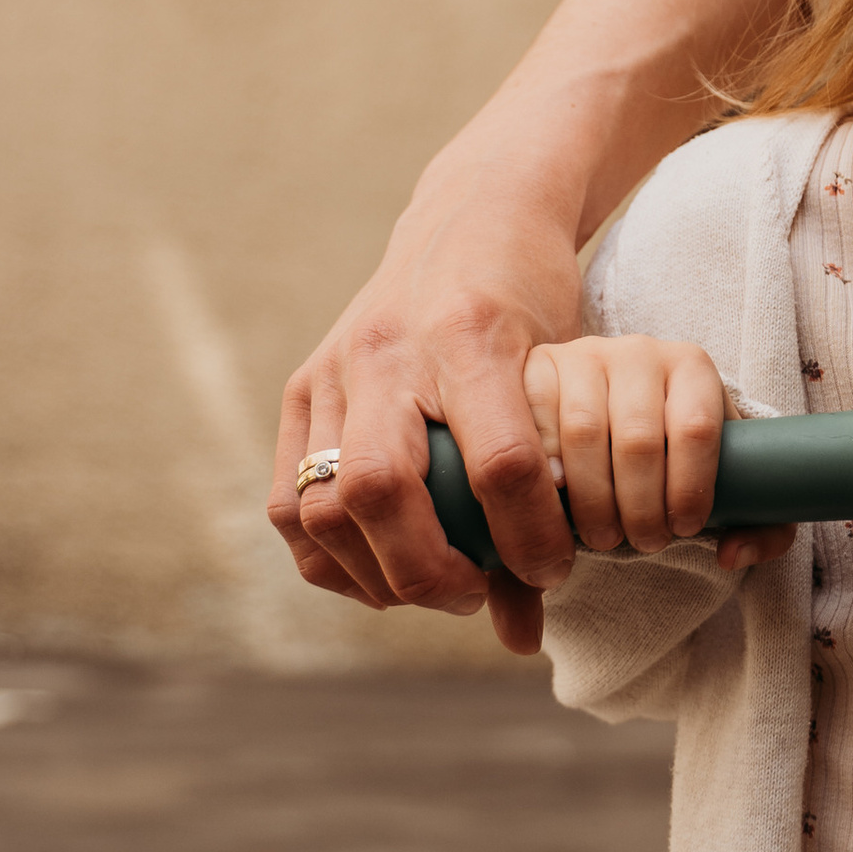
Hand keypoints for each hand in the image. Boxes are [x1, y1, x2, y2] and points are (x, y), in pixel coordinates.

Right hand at [272, 186, 589, 656]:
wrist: (476, 212)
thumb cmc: (536, 302)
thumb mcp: (564, 376)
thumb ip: (546, 497)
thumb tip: (526, 639)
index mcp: (473, 336)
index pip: (499, 465)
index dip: (528, 540)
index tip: (555, 570)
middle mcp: (389, 350)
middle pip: (378, 491)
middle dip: (426, 571)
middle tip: (474, 593)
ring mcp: (335, 367)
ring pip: (320, 504)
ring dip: (370, 572)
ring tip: (427, 588)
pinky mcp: (303, 385)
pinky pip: (287, 499)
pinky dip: (325, 555)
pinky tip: (375, 572)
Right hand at [522, 336, 790, 573]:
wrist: (614, 408)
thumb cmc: (677, 455)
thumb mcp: (728, 477)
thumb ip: (759, 523)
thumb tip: (733, 553)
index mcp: (692, 367)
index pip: (698, 428)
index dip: (691, 488)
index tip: (684, 529)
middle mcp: (638, 352)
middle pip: (638, 440)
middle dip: (641, 507)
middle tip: (643, 542)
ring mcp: (582, 357)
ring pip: (583, 436)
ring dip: (592, 502)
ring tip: (604, 535)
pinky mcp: (538, 372)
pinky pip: (534, 424)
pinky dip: (543, 471)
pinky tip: (556, 502)